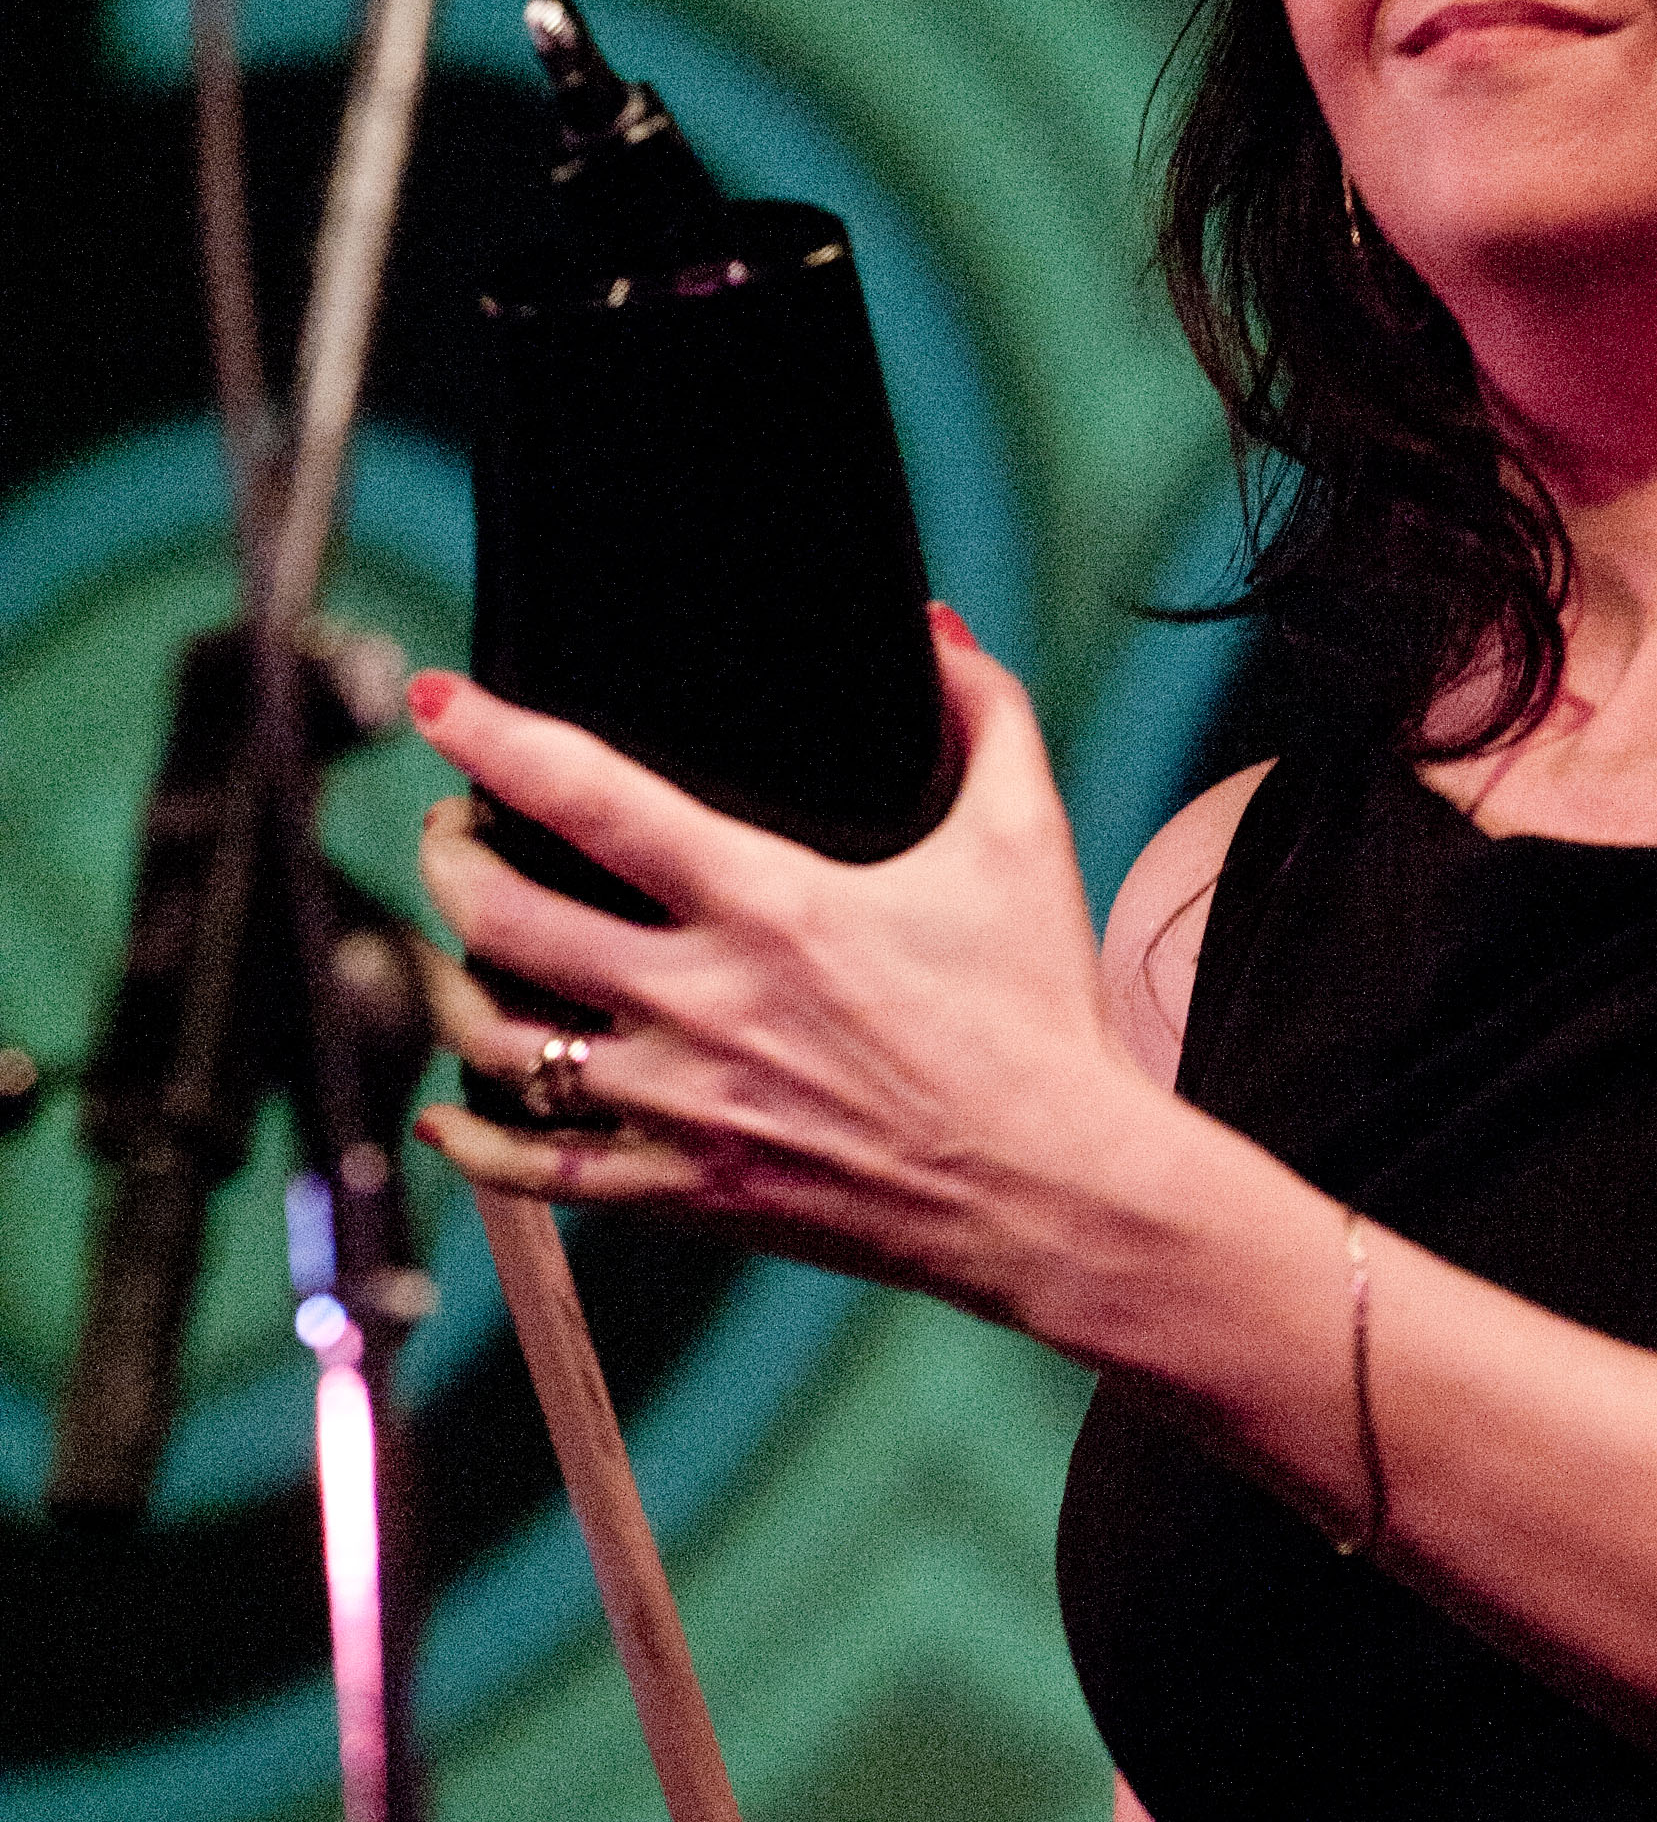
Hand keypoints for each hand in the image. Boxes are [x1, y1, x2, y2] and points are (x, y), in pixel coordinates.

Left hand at [406, 622, 1143, 1339]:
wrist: (1052, 1188)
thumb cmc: (1036, 1016)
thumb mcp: (1024, 840)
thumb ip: (983, 712)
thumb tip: (935, 630)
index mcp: (772, 904)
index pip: (591, 798)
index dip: (494, 737)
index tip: (440, 701)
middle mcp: (705, 1003)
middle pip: (502, 915)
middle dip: (448, 853)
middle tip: (454, 825)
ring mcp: (683, 1105)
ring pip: (494, 1038)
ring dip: (446, 978)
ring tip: (457, 942)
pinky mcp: (686, 1191)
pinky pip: (533, 1166)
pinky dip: (471, 1134)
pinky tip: (454, 1106)